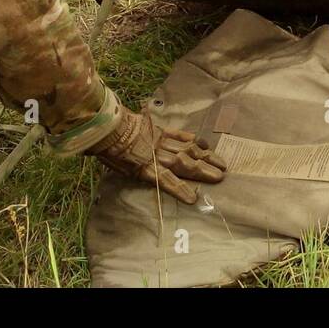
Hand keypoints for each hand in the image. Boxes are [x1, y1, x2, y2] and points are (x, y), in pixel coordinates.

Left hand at [89, 105, 226, 203]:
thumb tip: (158, 179)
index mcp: (146, 168)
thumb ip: (143, 174)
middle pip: (184, 164)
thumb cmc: (112, 154)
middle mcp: (158, 155)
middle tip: (221, 177)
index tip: (195, 199)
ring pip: (188, 150)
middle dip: (204, 171)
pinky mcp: (162, 130)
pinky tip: (204, 145)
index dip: (181, 190)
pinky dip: (193, 140)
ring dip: (205, 157)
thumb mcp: (124, 171)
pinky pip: (180, 135)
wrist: (108, 128)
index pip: (167, 181)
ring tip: (221, 163)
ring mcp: (162, 141)